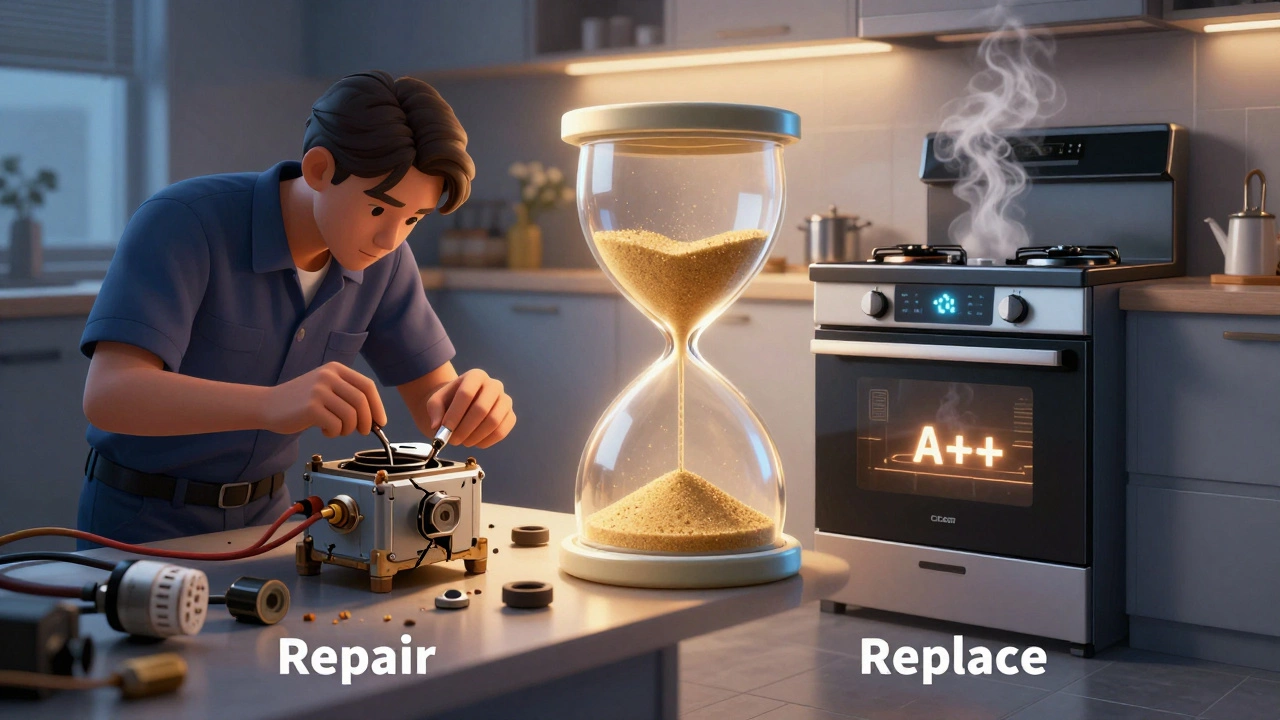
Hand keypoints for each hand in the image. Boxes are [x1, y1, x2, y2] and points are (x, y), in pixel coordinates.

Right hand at [261, 362, 387, 437]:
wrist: (268, 405)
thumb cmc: (300, 401)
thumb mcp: (325, 388)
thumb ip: (347, 396)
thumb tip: (374, 418)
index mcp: (335, 369)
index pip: (367, 386)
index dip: (377, 406)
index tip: (380, 421)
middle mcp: (328, 376)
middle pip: (362, 401)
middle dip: (367, 421)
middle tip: (362, 431)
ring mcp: (319, 390)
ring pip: (351, 416)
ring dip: (348, 429)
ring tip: (336, 429)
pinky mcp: (311, 407)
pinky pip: (336, 425)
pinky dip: (334, 433)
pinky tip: (324, 430)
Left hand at [425, 369, 514, 447]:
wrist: (464, 404)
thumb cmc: (449, 401)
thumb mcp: (436, 401)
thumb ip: (435, 411)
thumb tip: (437, 426)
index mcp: (475, 376)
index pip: (466, 394)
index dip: (455, 414)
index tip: (445, 429)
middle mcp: (494, 385)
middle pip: (481, 408)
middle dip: (465, 428)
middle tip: (453, 441)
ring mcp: (505, 400)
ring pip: (493, 421)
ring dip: (475, 436)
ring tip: (463, 441)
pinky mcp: (510, 416)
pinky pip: (501, 431)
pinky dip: (487, 441)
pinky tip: (475, 442)